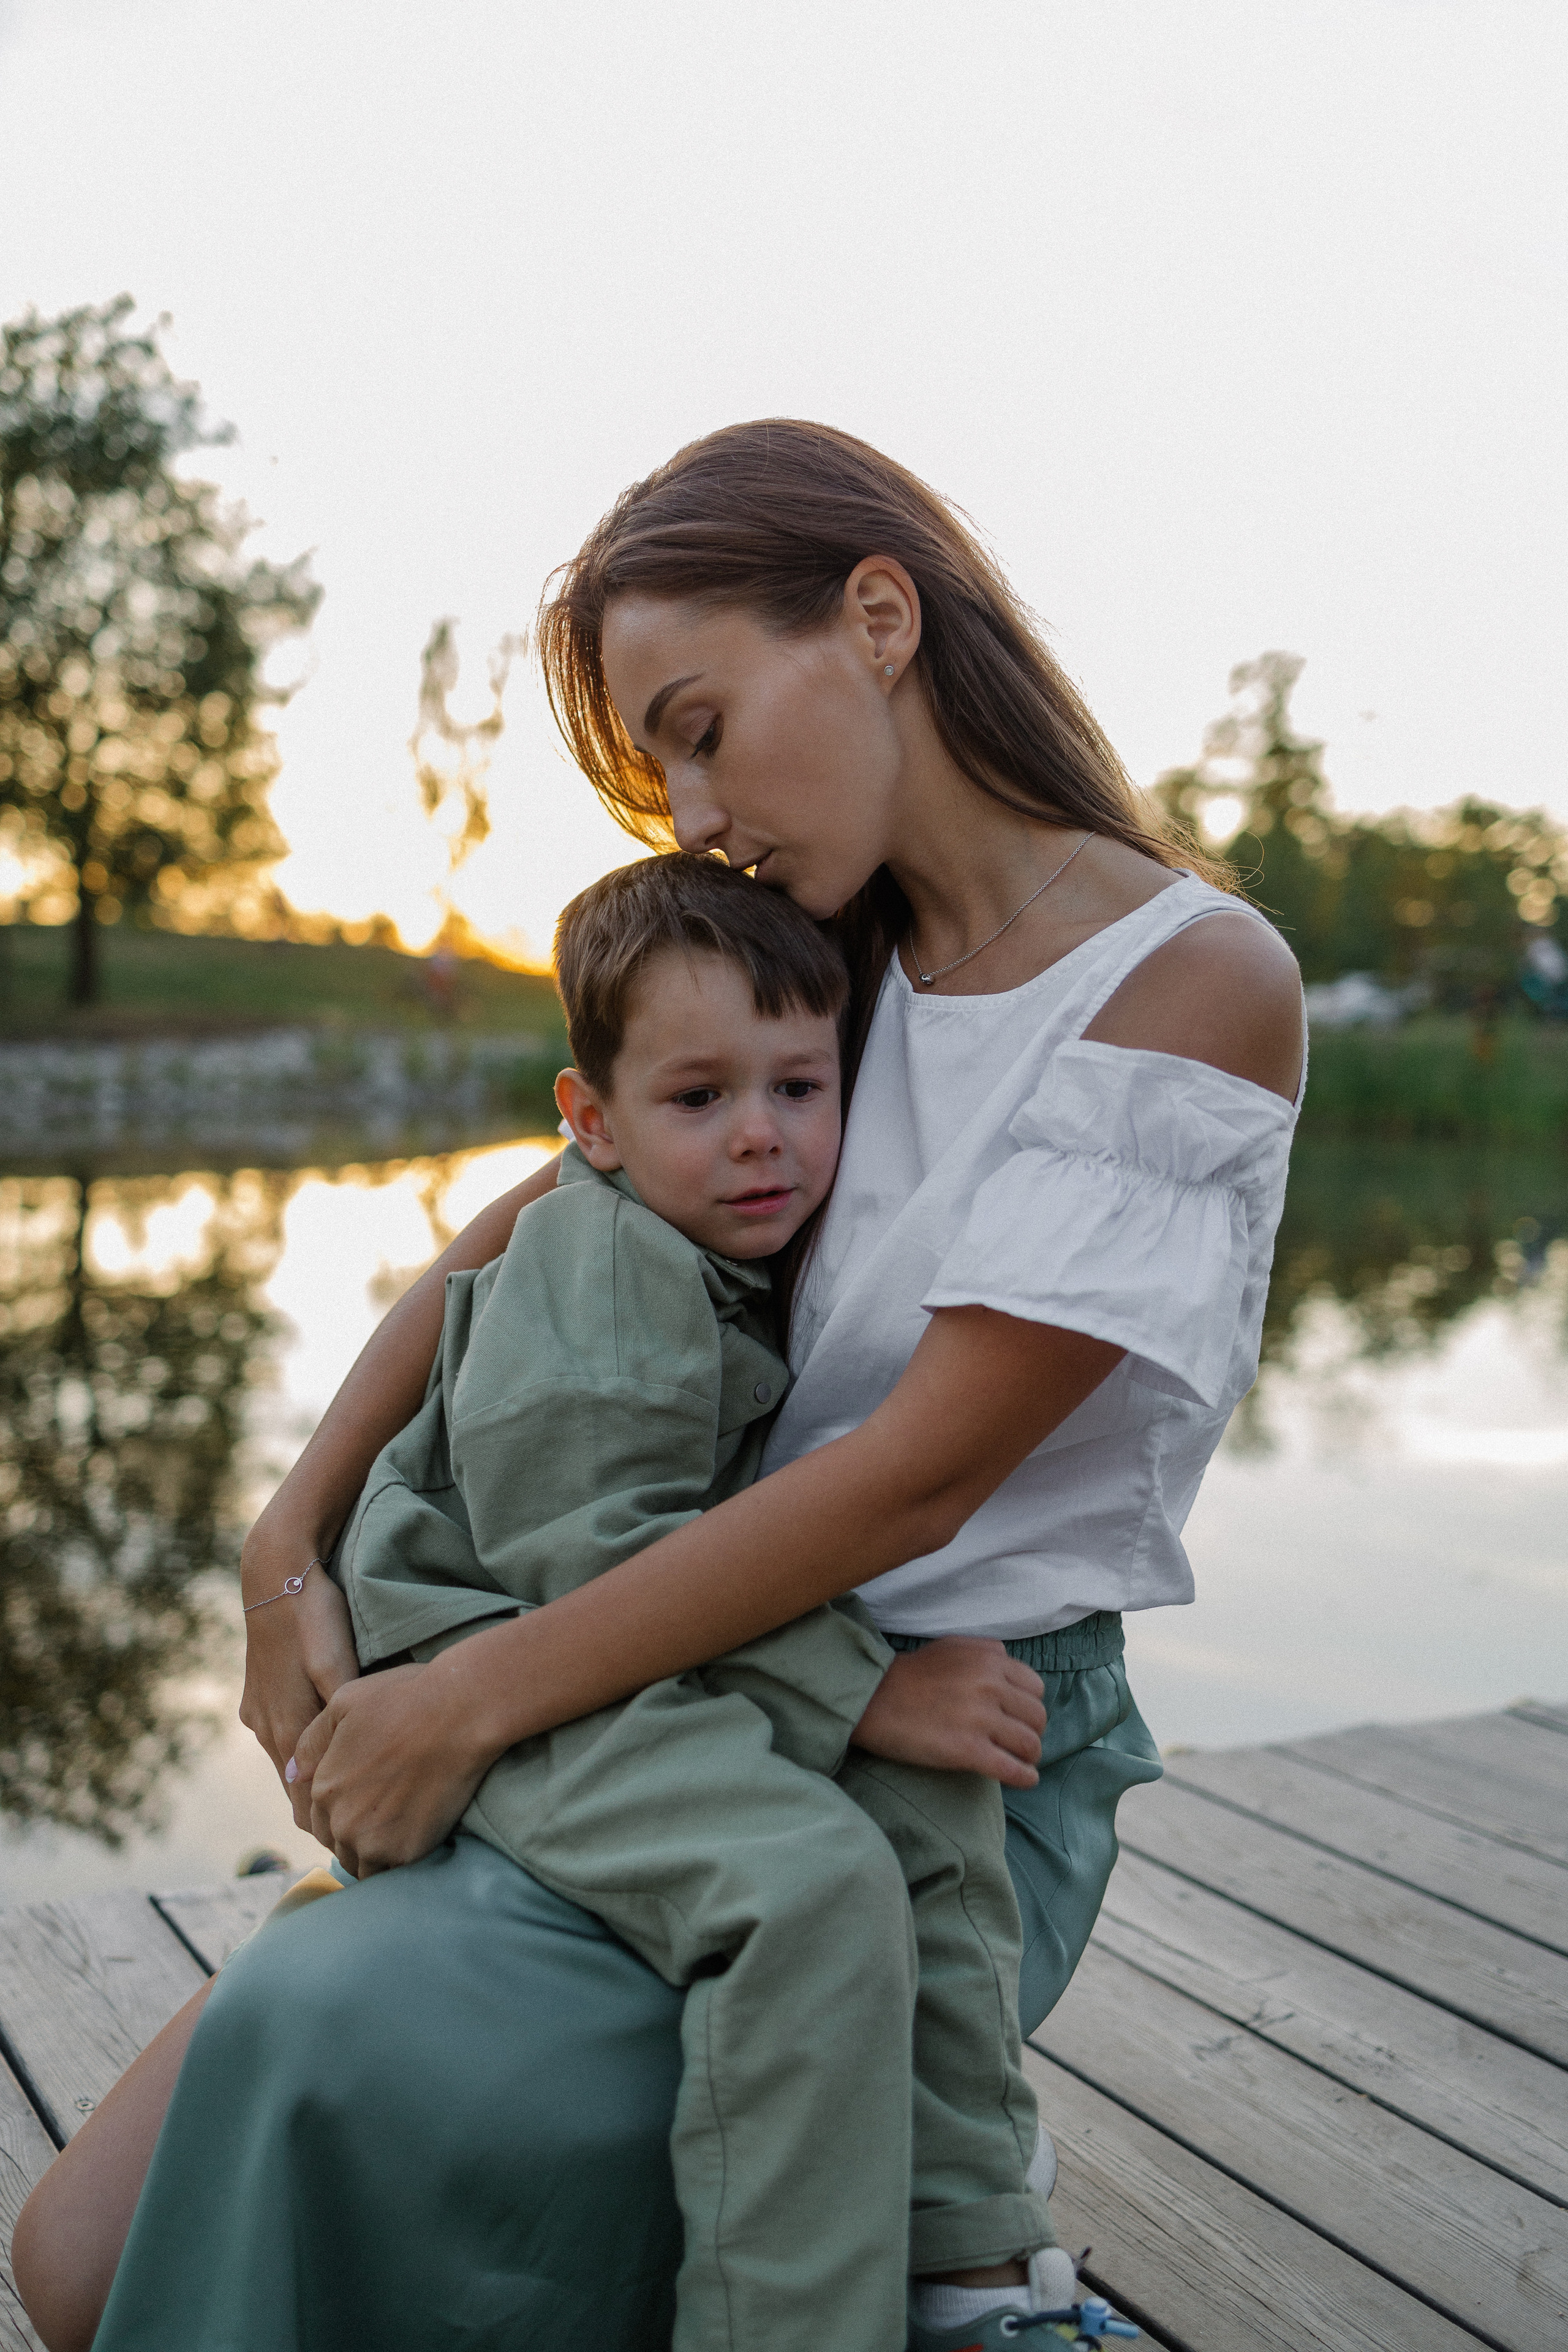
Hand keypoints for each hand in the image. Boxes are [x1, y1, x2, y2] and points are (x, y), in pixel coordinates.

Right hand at [238, 1547, 359, 1831]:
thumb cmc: (314, 1615)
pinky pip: (280, 1737)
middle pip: (293, 1787)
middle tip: (354, 1836)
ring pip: (286, 1763)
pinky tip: (319, 1761)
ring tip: (340, 1807)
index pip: (302, 1796)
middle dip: (319, 1811)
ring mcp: (258, 1709)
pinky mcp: (257, 1694)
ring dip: (308, 1784)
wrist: (274, 1573)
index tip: (351, 1848)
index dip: (325, 1824)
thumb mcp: (334, 1662)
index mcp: (284, 1724)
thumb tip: (333, 1766)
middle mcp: (265, 1725)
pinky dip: (299, 1755)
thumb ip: (333, 1712)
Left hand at [288, 1662, 491, 1877]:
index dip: (340, 1811)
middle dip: (355, 1835)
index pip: (319, 1819)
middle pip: (339, 1845)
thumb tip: (291, 1774)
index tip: (364, 1801)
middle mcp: (341, 1821)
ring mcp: (373, 1841)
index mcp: (324, 1787)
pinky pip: (394, 1870)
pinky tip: (416, 1834)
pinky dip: (400, 1858)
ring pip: (363, 1864)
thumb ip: (312, 1741)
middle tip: (383, 1816)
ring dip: (375, 1852)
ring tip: (398, 1830)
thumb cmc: (404, 1699)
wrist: (459, 1713)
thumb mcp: (344, 1702)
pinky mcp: (407, 1852)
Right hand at [850, 1639, 1045, 1786]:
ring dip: (1029, 1756)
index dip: (1029, 1705)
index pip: (1036, 1688)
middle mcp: (990, 1686)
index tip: (1019, 1717)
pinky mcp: (968, 1750)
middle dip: (1032, 1732)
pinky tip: (1025, 1779)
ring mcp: (980, 1719)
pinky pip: (1012, 1769)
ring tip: (1021, 1761)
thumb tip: (1010, 1664)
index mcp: (989, 1660)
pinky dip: (1025, 1777)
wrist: (873, 1699)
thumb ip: (986, 1652)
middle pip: (1037, 1717)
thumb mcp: (952, 1647)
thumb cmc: (910, 1674)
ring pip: (1030, 1744)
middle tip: (1019, 1742)